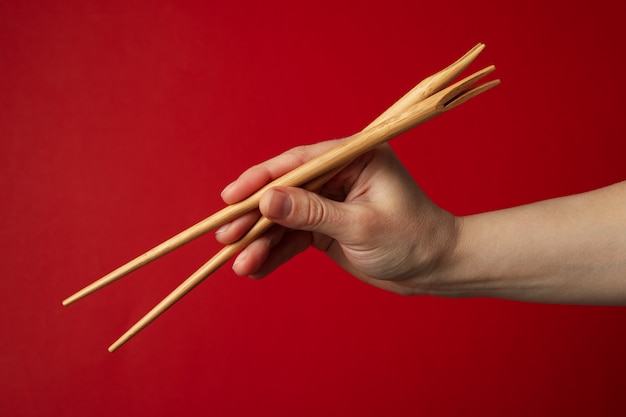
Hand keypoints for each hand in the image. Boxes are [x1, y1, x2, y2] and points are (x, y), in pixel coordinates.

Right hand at [216, 139, 458, 295]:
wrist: (434, 269)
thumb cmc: (411, 239)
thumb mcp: (359, 226)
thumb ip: (312, 213)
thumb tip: (266, 199)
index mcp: (354, 157)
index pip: (299, 163)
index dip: (261, 179)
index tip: (230, 198)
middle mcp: (338, 175)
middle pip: (286, 190)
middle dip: (254, 216)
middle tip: (226, 237)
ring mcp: (330, 201)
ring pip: (285, 218)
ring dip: (261, 241)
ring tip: (240, 265)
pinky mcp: (325, 226)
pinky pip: (294, 237)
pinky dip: (276, 253)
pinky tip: (257, 268)